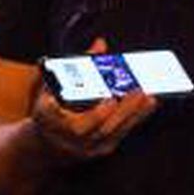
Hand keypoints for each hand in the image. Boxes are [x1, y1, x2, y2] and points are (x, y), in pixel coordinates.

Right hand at [28, 41, 159, 161]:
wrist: (42, 144)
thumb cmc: (47, 110)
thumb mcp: (48, 86)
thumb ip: (74, 64)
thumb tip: (101, 44)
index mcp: (55, 124)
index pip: (79, 124)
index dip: (96, 114)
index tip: (110, 99)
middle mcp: (73, 141)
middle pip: (104, 129)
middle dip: (124, 110)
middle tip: (140, 92)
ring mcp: (89, 148)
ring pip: (116, 133)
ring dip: (135, 115)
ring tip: (151, 97)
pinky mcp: (101, 150)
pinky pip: (120, 135)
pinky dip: (134, 120)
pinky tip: (146, 107)